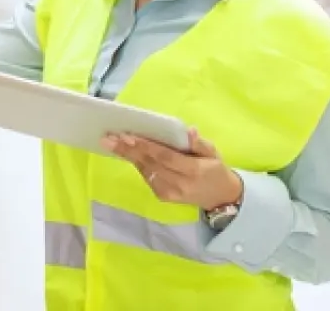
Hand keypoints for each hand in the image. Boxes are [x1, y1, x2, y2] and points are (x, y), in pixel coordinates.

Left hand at [102, 128, 243, 210]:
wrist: (221, 198)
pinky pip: (147, 177)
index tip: (128, 136)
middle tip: (109, 138)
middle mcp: (179, 184)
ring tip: (111, 143)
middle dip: (128, 150)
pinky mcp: (163, 197)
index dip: (146, 147)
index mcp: (193, 171)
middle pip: (150, 164)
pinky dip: (136, 164)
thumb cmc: (216, 170)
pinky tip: (126, 152)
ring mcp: (170, 193)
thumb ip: (199, 143)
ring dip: (128, 156)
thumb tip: (189, 131)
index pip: (166, 157)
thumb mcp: (213, 153)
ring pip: (145, 171)